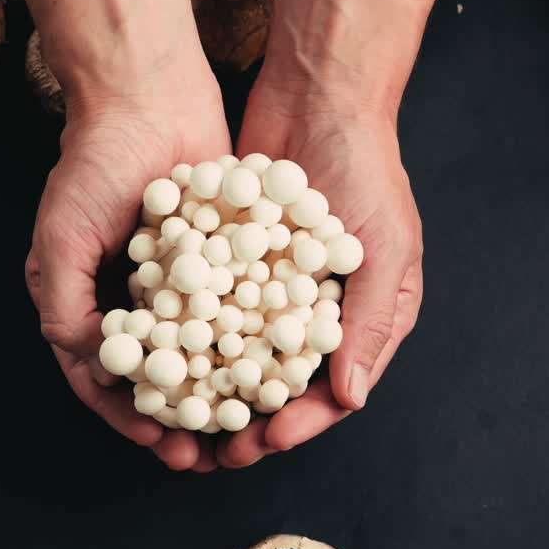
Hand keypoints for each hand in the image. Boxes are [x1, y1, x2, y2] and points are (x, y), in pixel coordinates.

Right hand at [25, 90, 231, 471]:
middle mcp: (130, 301)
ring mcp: (176, 284)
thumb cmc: (93, 163)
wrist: (147, 96)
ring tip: (244, 429)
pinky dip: (246, 346)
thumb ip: (64, 304)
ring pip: (198, 356)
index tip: (161, 443)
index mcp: (84, 302)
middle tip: (209, 457)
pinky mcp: (217, 262)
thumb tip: (89, 366)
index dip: (130, 418)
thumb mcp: (62, 235)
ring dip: (217, 394)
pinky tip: (270, 372)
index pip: (104, 381)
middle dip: (181, 419)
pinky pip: (231, 314)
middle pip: (156, 379)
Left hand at [217, 91, 423, 466]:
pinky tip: (162, 358)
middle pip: (278, 384)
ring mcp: (269, 287)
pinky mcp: (232, 261)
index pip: (332, 389)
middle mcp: (313, 312)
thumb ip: (371, 322)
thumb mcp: (385, 248)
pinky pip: (210, 308)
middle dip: (248, 421)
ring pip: (238, 356)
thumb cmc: (368, 170)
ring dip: (213, 391)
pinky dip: (190, 335)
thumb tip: (350, 399)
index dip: (300, 422)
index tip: (266, 441)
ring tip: (183, 420)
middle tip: (214, 451)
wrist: (318, 97)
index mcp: (361, 317)